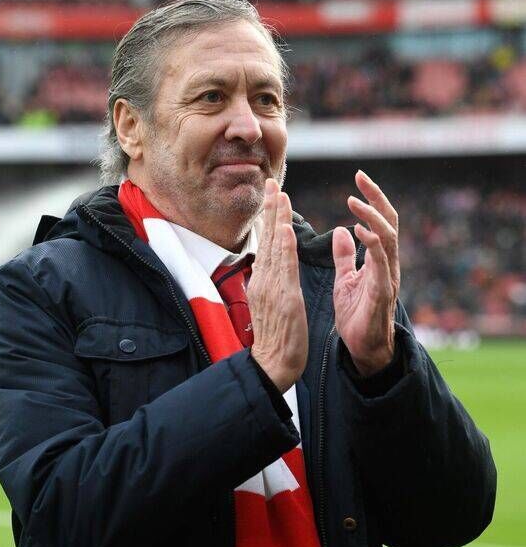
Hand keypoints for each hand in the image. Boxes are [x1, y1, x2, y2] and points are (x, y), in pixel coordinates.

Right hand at [248, 179, 307, 392]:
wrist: (273, 364)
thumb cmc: (275, 340)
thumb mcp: (270, 306)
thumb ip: (268, 285)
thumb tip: (263, 270)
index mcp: (263, 282)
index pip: (267, 244)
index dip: (270, 219)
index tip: (273, 196)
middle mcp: (264, 280)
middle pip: (267, 239)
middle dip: (270, 210)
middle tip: (271, 182)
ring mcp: (271, 288)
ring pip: (274, 247)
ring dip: (276, 220)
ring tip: (279, 195)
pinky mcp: (283, 298)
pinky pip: (284, 268)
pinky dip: (283, 247)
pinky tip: (284, 228)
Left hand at [332, 170, 399, 376]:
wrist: (363, 349)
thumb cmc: (357, 316)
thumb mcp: (346, 280)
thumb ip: (345, 256)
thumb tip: (342, 230)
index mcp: (379, 259)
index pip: (379, 221)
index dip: (372, 198)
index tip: (359, 177)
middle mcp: (388, 264)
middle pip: (389, 222)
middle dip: (376, 198)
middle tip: (360, 178)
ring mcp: (388, 277)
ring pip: (388, 238)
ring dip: (371, 217)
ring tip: (354, 202)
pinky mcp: (381, 293)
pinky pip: (381, 264)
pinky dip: (372, 245)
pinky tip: (360, 231)